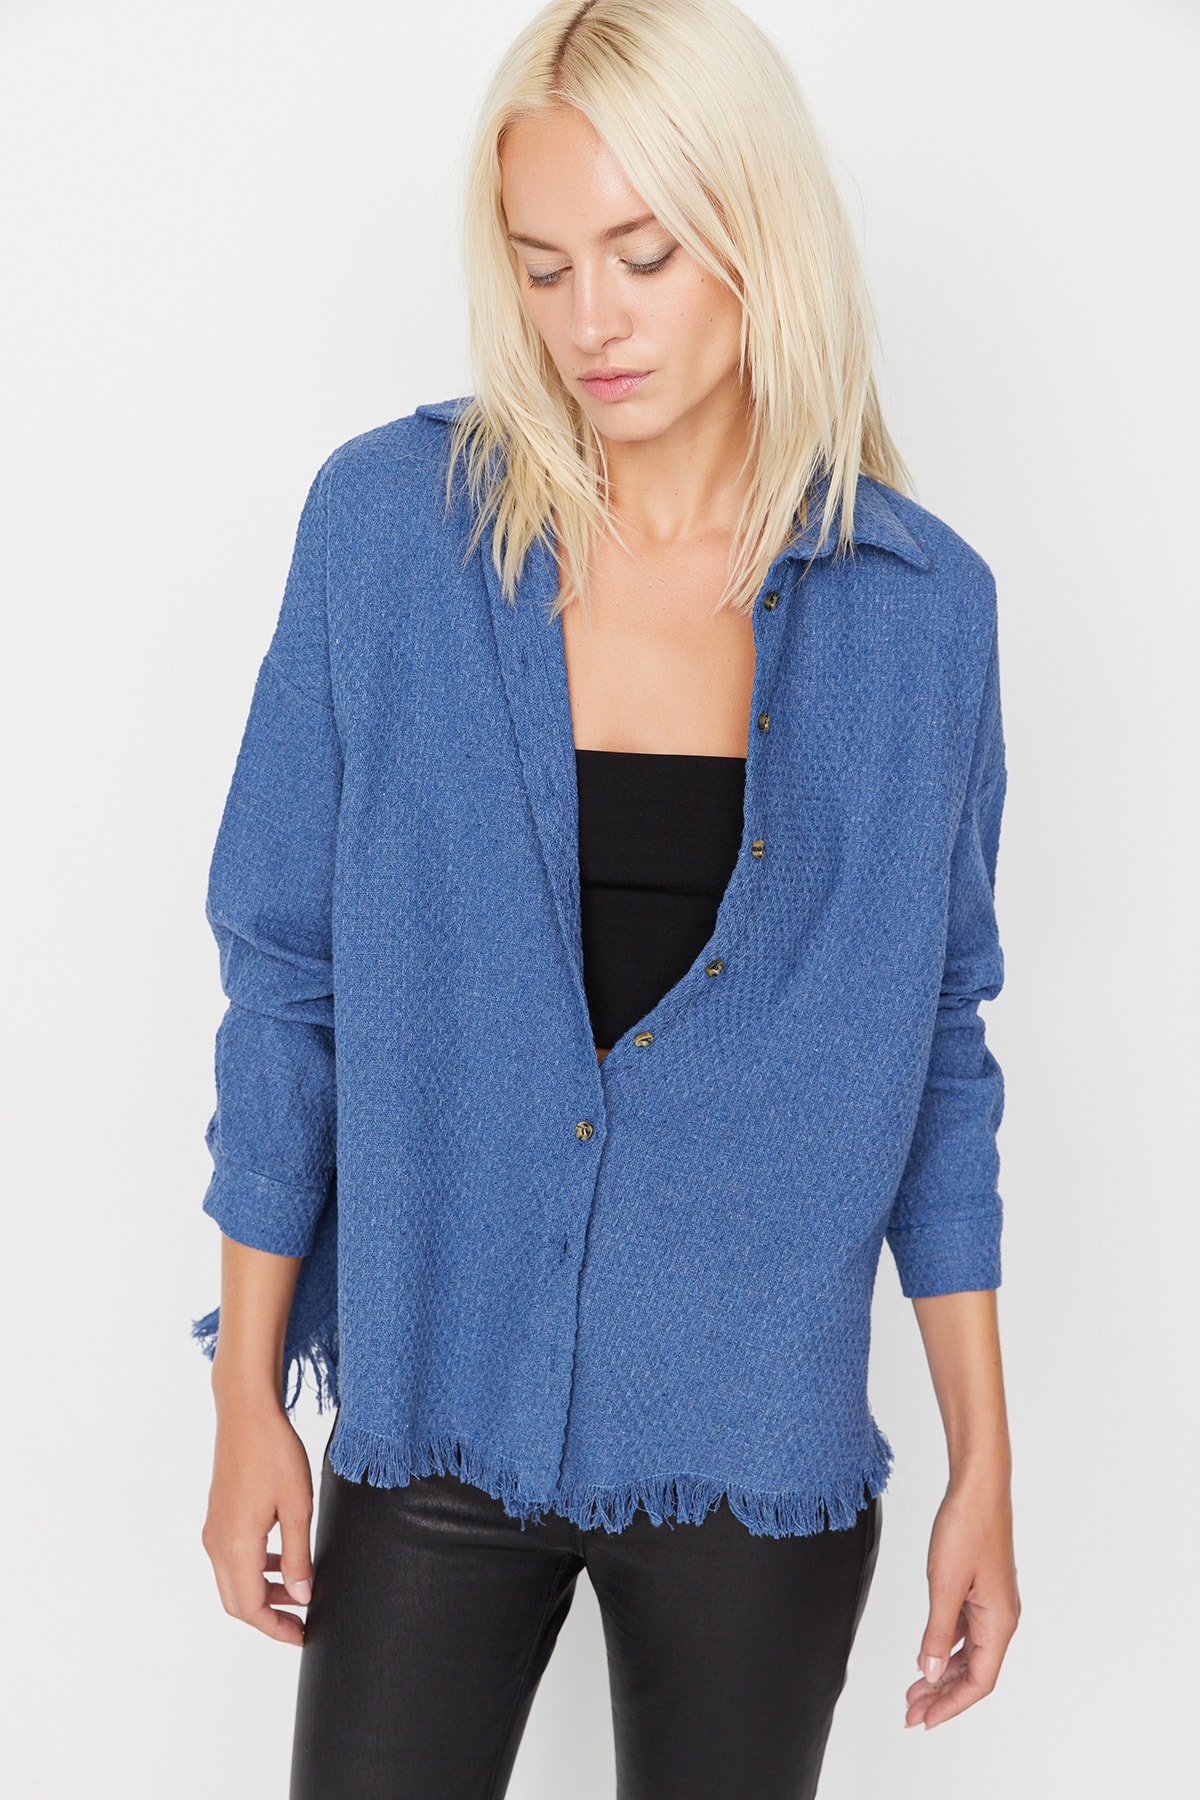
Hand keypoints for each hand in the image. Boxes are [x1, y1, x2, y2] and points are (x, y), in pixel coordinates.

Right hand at [201, 1399, 314, 1646]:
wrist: (247, 1412)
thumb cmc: (274, 1452)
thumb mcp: (297, 1506)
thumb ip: (298, 1556)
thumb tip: (300, 1596)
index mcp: (236, 1546)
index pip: (251, 1608)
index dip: (276, 1629)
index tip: (302, 1635)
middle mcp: (217, 1543)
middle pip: (236, 1602)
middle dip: (268, 1618)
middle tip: (301, 1620)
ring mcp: (214, 1530)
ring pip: (232, 1582)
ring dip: (261, 1594)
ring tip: (296, 1590)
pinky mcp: (218, 1516)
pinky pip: (231, 1559)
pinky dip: (254, 1570)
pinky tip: (281, 1559)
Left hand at [906, 1475, 1019, 1728]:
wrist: (978, 1485)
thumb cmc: (967, 1526)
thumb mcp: (944, 1584)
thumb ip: (936, 1632)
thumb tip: (928, 1672)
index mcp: (1000, 1621)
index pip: (979, 1681)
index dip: (951, 1705)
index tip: (924, 1720)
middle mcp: (1000, 1616)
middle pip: (973, 1671)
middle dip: (942, 1695)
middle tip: (910, 1712)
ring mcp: (991, 1602)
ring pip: (968, 1652)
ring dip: (941, 1673)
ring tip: (913, 1690)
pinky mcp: (980, 1588)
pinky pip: (964, 1630)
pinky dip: (945, 1647)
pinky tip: (927, 1653)